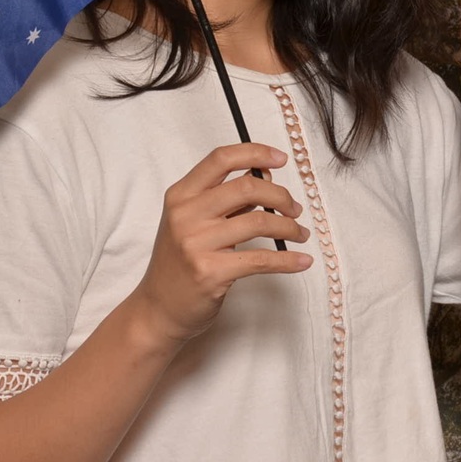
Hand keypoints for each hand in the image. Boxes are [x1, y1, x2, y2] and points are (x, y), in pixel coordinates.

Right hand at [130, 143, 311, 345]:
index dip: (255, 153)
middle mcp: (185, 215)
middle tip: (295, 209)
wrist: (158, 309)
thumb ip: (226, 198)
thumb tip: (266, 175)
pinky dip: (288, 260)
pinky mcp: (210, 273)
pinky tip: (301, 261)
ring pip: (259, 221)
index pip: (221, 159)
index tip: (281, 158)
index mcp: (180, 195)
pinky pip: (261, 260)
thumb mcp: (194, 221)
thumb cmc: (180, 262)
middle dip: (281, 196)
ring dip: (289, 227)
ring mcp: (196, 244)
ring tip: (300, 234)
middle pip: (247, 187)